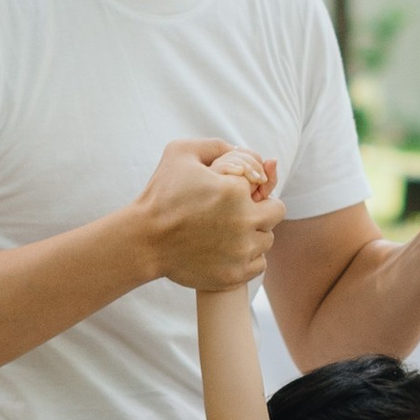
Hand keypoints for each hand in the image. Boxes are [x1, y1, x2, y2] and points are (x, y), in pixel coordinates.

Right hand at [139, 135, 284, 290]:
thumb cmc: (160, 195)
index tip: (233, 191)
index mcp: (235, 190)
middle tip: (238, 211)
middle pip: (275, 211)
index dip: (249, 184)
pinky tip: (230, 250)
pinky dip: (249, 257)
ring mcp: (241, 251)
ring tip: (231, 231)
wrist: (143, 241)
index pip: (263, 181)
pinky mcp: (234, 275)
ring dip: (254, 234)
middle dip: (260, 208)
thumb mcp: (180, 152)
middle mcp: (244, 221)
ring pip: (267, 239)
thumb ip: (215, 145)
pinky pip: (259, 263)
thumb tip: (241, 149)